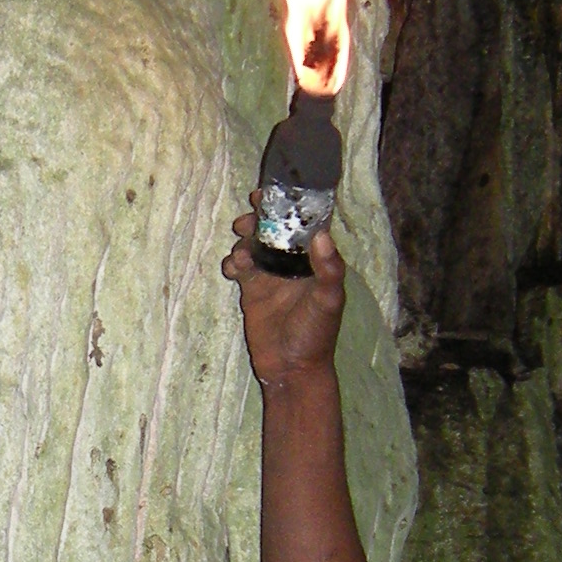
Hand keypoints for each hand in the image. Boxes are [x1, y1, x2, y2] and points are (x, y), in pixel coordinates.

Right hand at [220, 213, 347, 388]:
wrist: (291, 369)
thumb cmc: (316, 334)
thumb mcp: (328, 301)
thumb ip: (328, 270)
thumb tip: (322, 236)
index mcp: (315, 260)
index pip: (305, 224)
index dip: (291, 205)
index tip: (274, 192)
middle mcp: (292, 263)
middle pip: (274, 229)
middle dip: (260, 218)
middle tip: (249, 218)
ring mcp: (270, 274)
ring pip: (254, 243)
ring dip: (244, 239)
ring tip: (242, 249)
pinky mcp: (251, 289)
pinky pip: (238, 265)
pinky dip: (233, 262)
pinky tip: (235, 269)